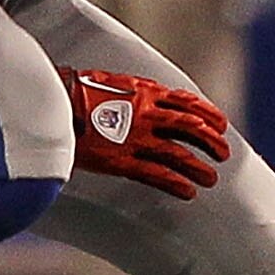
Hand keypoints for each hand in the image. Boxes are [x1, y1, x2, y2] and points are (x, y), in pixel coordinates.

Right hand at [61, 68, 231, 199]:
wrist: (51, 105)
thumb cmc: (77, 92)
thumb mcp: (114, 82)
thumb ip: (138, 91)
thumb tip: (153, 95)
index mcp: (145, 92)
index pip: (187, 102)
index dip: (209, 114)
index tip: (221, 124)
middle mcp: (146, 113)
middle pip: (190, 127)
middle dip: (211, 141)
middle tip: (223, 154)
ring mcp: (135, 138)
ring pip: (178, 154)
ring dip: (198, 167)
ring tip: (210, 179)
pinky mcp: (121, 160)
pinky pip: (156, 174)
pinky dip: (175, 183)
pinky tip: (187, 192)